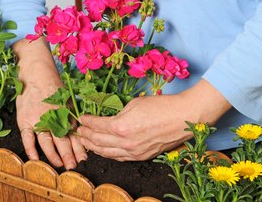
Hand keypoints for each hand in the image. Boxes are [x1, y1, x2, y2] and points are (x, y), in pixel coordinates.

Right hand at [13, 37, 86, 168]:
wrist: (37, 75)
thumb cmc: (54, 89)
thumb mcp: (67, 102)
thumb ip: (72, 118)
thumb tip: (80, 133)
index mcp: (65, 115)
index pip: (73, 135)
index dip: (78, 148)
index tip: (83, 159)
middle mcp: (54, 119)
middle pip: (62, 141)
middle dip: (69, 156)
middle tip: (72, 167)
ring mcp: (39, 120)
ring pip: (47, 142)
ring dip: (54, 155)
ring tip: (58, 165)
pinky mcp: (26, 120)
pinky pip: (28, 138)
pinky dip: (31, 149)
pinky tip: (35, 159)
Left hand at [77, 79, 230, 160]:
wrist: (183, 117)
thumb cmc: (161, 106)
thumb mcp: (134, 103)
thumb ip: (118, 113)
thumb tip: (108, 117)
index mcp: (121, 126)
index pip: (96, 125)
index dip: (86, 121)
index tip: (80, 118)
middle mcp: (125, 143)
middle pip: (97, 141)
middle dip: (85, 136)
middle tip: (78, 131)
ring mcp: (133, 152)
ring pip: (106, 153)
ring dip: (93, 147)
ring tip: (85, 142)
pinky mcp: (141, 156)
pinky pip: (119, 158)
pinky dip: (108, 154)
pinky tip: (103, 150)